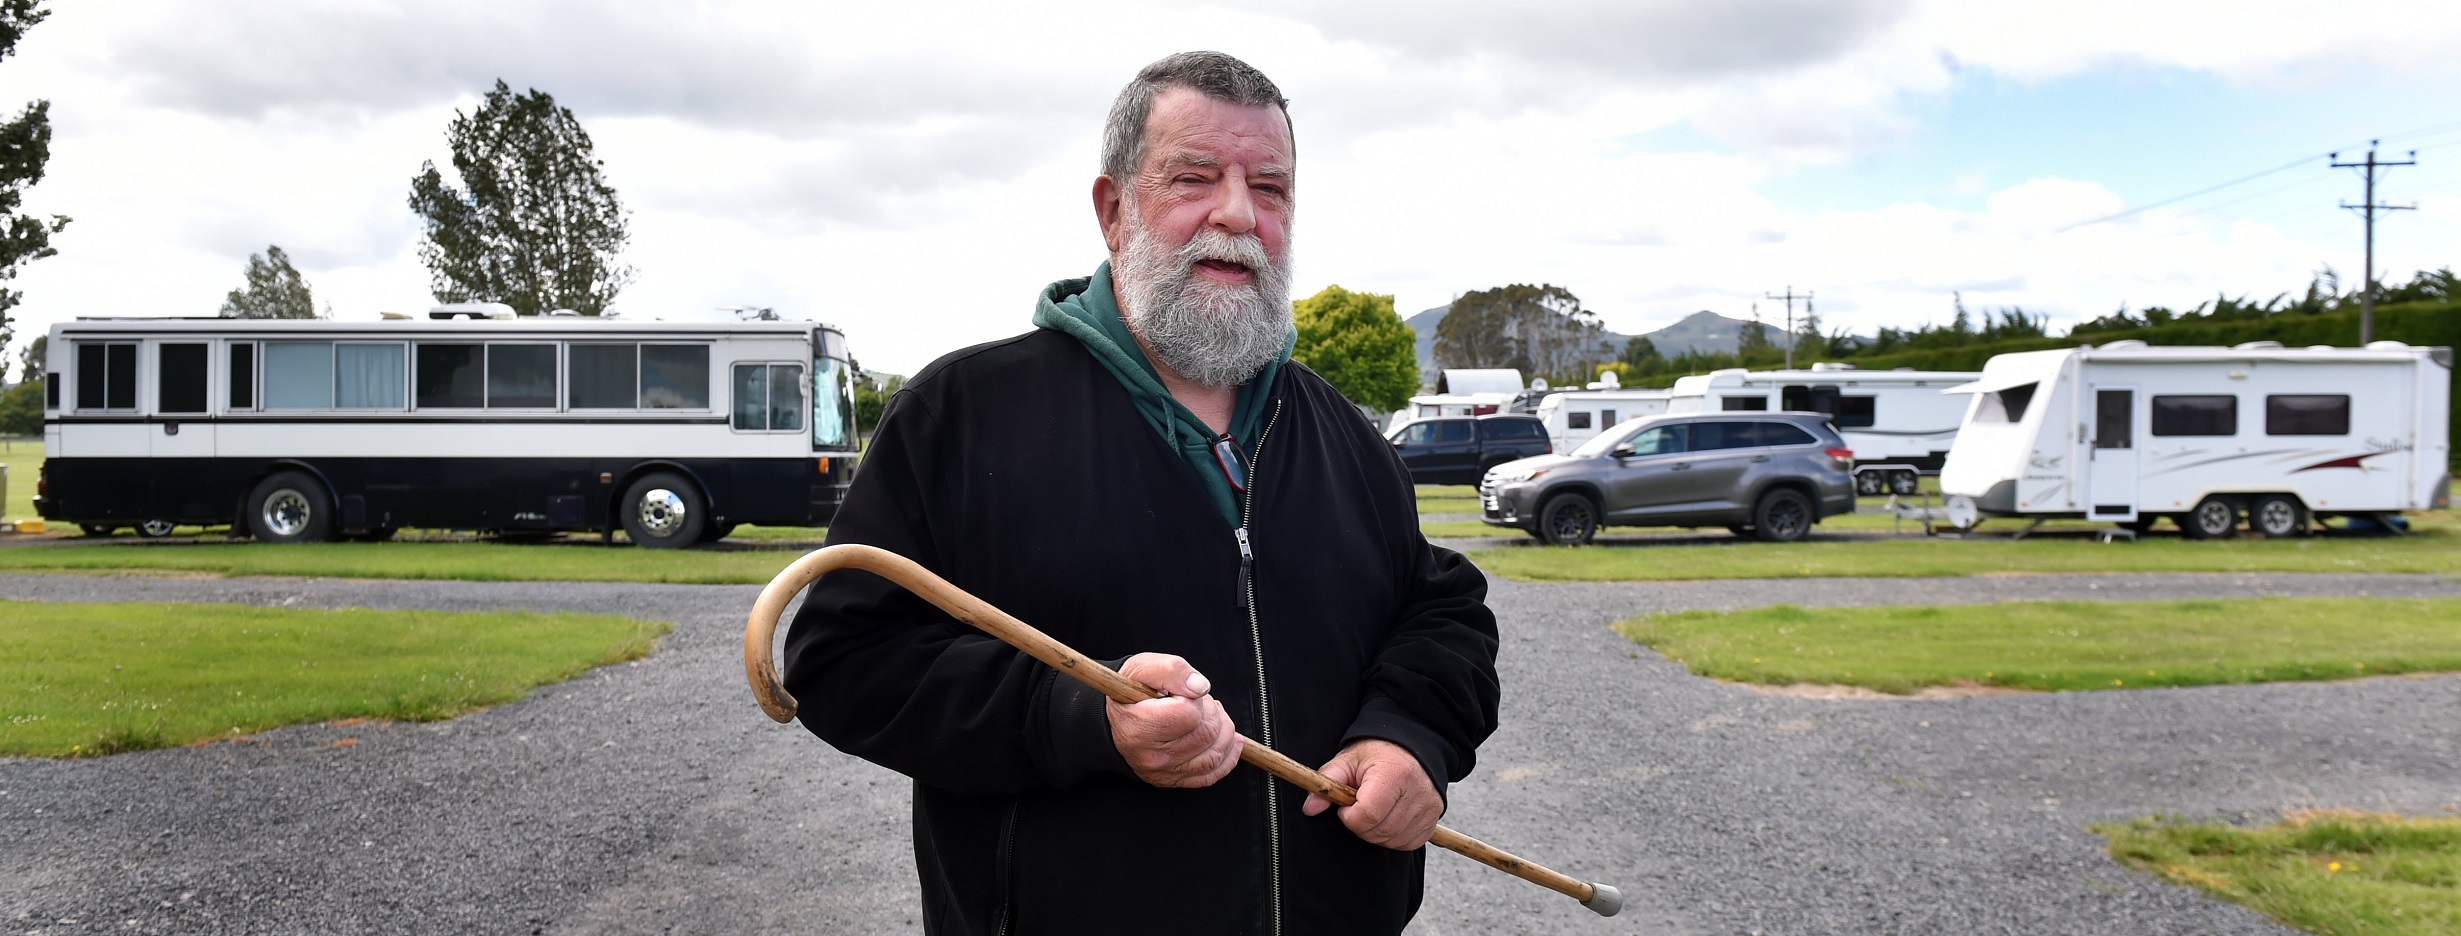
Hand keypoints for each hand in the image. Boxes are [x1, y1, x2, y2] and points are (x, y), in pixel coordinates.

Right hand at [1109, 653, 1241, 788]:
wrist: (1115, 720)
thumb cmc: (1130, 692)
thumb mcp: (1142, 668)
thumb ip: (1172, 670)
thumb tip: (1200, 687)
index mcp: (1140, 727)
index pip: (1189, 713)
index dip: (1194, 698)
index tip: (1183, 693)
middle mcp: (1153, 756)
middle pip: (1207, 734)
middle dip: (1212, 712)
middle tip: (1200, 701)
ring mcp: (1165, 772)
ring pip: (1215, 754)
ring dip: (1223, 730)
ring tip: (1212, 716)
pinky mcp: (1174, 780)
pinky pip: (1212, 774)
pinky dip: (1227, 756)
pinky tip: (1230, 740)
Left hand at [1302, 739, 1441, 849]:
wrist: (1412, 747)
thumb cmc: (1377, 754)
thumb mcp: (1347, 760)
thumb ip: (1327, 783)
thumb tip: (1309, 809)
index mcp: (1394, 773)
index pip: (1367, 814)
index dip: (1349, 816)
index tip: (1346, 806)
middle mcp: (1416, 791)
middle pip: (1379, 831)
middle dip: (1360, 827)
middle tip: (1357, 809)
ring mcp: (1428, 808)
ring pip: (1393, 840)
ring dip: (1376, 834)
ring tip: (1373, 812)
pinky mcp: (1433, 820)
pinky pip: (1408, 843)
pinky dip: (1393, 838)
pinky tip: (1387, 820)